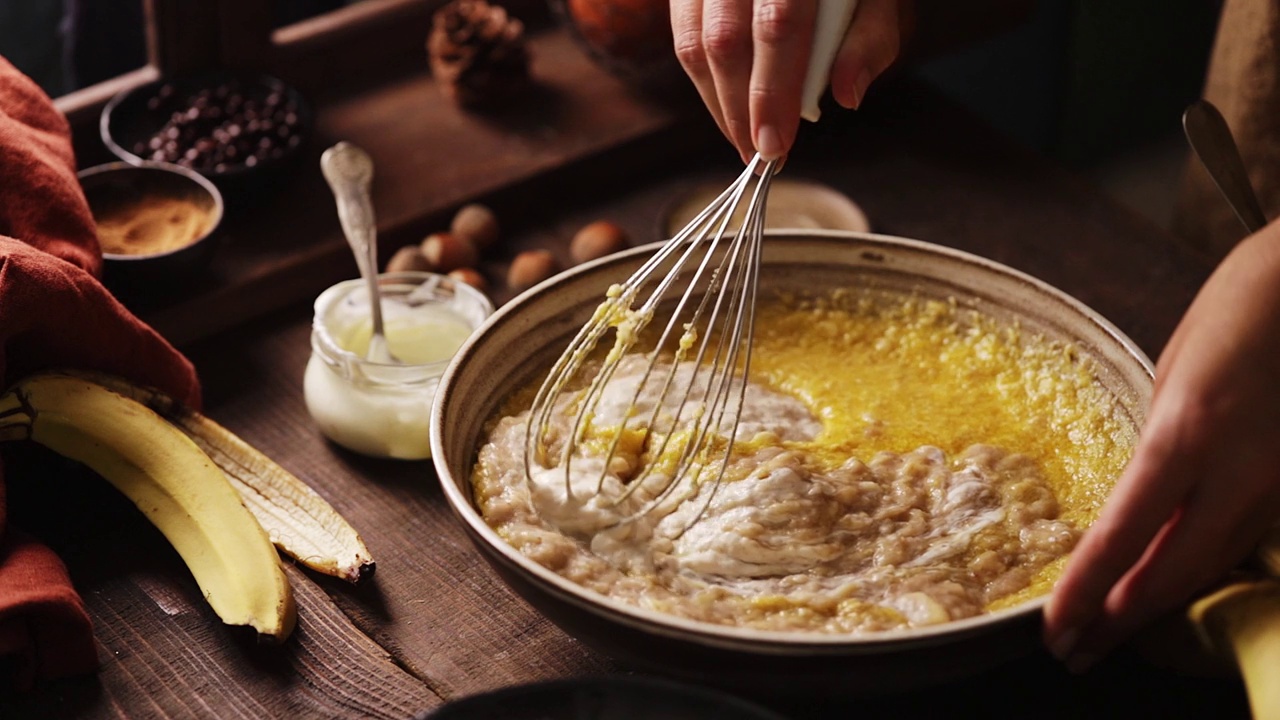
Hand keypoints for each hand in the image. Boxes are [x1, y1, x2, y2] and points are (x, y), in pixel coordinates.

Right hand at [670, 0, 910, 161]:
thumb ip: (869, 39)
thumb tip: (846, 96)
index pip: (778, 24)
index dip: (772, 91)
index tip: (776, 143)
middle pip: (726, 40)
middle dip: (738, 110)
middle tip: (757, 155)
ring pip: (695, 43)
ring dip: (717, 103)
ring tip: (743, 141)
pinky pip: (684, 36)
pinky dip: (705, 80)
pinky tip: (727, 106)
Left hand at [1043, 218, 1279, 671]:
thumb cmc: (1240, 306)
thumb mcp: (1173, 370)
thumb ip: (1161, 440)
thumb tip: (1144, 492)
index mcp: (1188, 431)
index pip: (1125, 533)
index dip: (1089, 589)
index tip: (1056, 627)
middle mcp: (1240, 469)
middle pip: (1173, 569)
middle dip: (1120, 620)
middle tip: (1075, 655)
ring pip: (1214, 563)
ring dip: (1160, 603)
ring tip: (1112, 634)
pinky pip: (1246, 539)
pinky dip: (1204, 569)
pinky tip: (1174, 585)